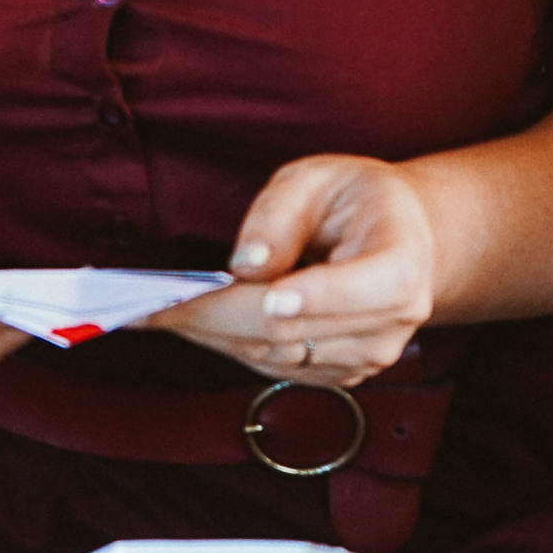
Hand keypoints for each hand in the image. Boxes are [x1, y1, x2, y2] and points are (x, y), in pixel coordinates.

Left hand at [164, 156, 436, 385]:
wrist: (403, 240)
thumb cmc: (356, 200)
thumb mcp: (318, 178)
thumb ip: (280, 214)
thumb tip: (246, 263)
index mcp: (401, 262)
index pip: (363, 288)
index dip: (315, 295)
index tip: (269, 295)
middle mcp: (392, 321)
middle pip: (294, 331)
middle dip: (216, 317)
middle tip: (149, 304)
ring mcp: (368, 357)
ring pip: (273, 356)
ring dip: (209, 335)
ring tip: (152, 310)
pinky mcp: (339, 374)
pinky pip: (271, 367)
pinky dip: (224, 344)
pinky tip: (187, 321)